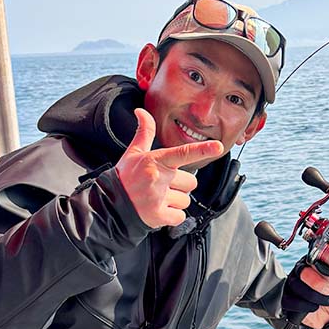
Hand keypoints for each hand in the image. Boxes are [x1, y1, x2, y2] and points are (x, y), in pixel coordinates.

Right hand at [116, 108, 222, 227]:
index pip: (182, 153)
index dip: (201, 150)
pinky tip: (160, 210)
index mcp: (155, 161)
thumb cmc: (126, 178)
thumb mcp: (133, 153)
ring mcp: (158, 197)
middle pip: (191, 182)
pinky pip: (180, 216)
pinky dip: (173, 216)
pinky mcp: (158, 216)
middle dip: (181, 186)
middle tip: (163, 186)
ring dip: (176, 202)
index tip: (218, 147)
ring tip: (159, 199)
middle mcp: (158, 178)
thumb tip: (141, 111)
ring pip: (186, 200)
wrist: (110, 204)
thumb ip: (144, 132)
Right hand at [281, 258, 328, 328]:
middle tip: (328, 289)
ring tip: (325, 301)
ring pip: (295, 286)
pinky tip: (314, 307)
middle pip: (301, 271)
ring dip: (313, 296)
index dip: (320, 267)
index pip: (311, 258)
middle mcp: (300, 273)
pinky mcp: (288, 301)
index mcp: (312, 264)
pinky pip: (290, 301)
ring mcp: (292, 287)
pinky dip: (303, 306)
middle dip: (316, 281)